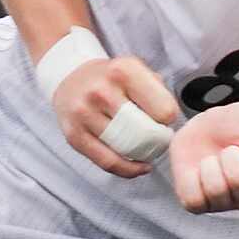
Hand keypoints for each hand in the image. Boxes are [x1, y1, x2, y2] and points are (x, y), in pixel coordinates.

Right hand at [48, 55, 180, 177]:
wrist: (69, 79)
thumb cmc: (109, 78)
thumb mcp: (134, 68)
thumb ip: (156, 89)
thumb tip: (169, 121)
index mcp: (123, 71)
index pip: (163, 109)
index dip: (169, 118)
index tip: (165, 119)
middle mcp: (101, 91)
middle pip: (145, 131)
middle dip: (158, 140)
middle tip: (160, 139)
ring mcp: (84, 114)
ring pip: (126, 148)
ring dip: (143, 154)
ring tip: (148, 150)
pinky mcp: (74, 136)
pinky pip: (107, 162)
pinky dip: (127, 169)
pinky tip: (137, 166)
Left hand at [168, 102, 238, 213]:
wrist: (208, 125)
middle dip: (233, 155)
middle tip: (231, 149)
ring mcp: (223, 204)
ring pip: (217, 192)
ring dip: (213, 165)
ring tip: (215, 159)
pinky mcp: (198, 204)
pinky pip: (194, 201)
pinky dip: (193, 179)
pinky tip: (200, 170)